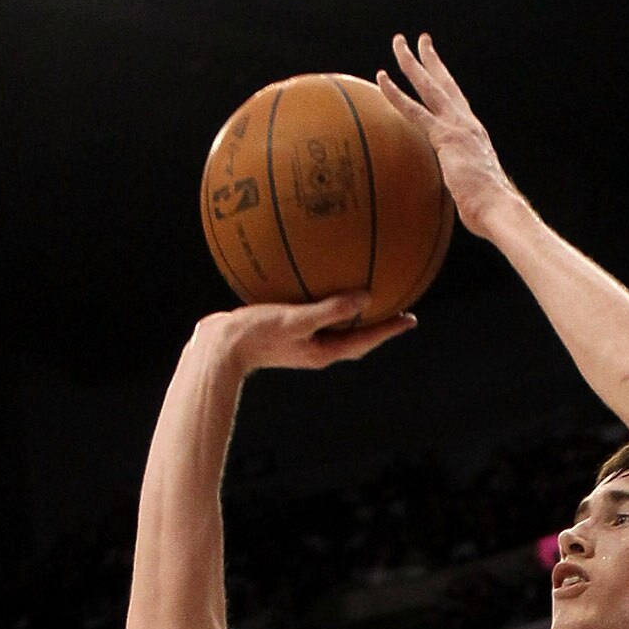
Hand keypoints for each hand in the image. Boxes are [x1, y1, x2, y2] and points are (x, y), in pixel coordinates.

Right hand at [193, 296, 413, 375]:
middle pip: (355, 335)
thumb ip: (330, 310)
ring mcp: (300, 341)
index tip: (411, 319)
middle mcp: (316, 348)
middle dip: (377, 322)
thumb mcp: (295, 320)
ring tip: (365, 292)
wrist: (218, 348)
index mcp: (323, 352)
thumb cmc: (255, 335)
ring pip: (334, 325)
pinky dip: (322, 299)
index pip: (365, 341)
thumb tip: (365, 298)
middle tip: (398, 305)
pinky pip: (312, 312)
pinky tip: (315, 276)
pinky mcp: (284, 330)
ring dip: (351, 312)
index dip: (389, 329)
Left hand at [376, 34, 520, 238]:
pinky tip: (382, 79)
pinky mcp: (445, 138)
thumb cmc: (487, 210)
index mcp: (474, 135)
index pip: (457, 103)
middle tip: (421, 40)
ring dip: (411, 63)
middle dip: (432, 60)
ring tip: (398, 43)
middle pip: (446, 84)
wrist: (498, 209)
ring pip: (429, 87)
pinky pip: (415, 111)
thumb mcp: (472, 190)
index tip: (438, 71)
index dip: (446, 85)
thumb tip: (452, 195)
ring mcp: (457, 127)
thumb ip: (459, 181)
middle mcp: (467, 124)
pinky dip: (397, 95)